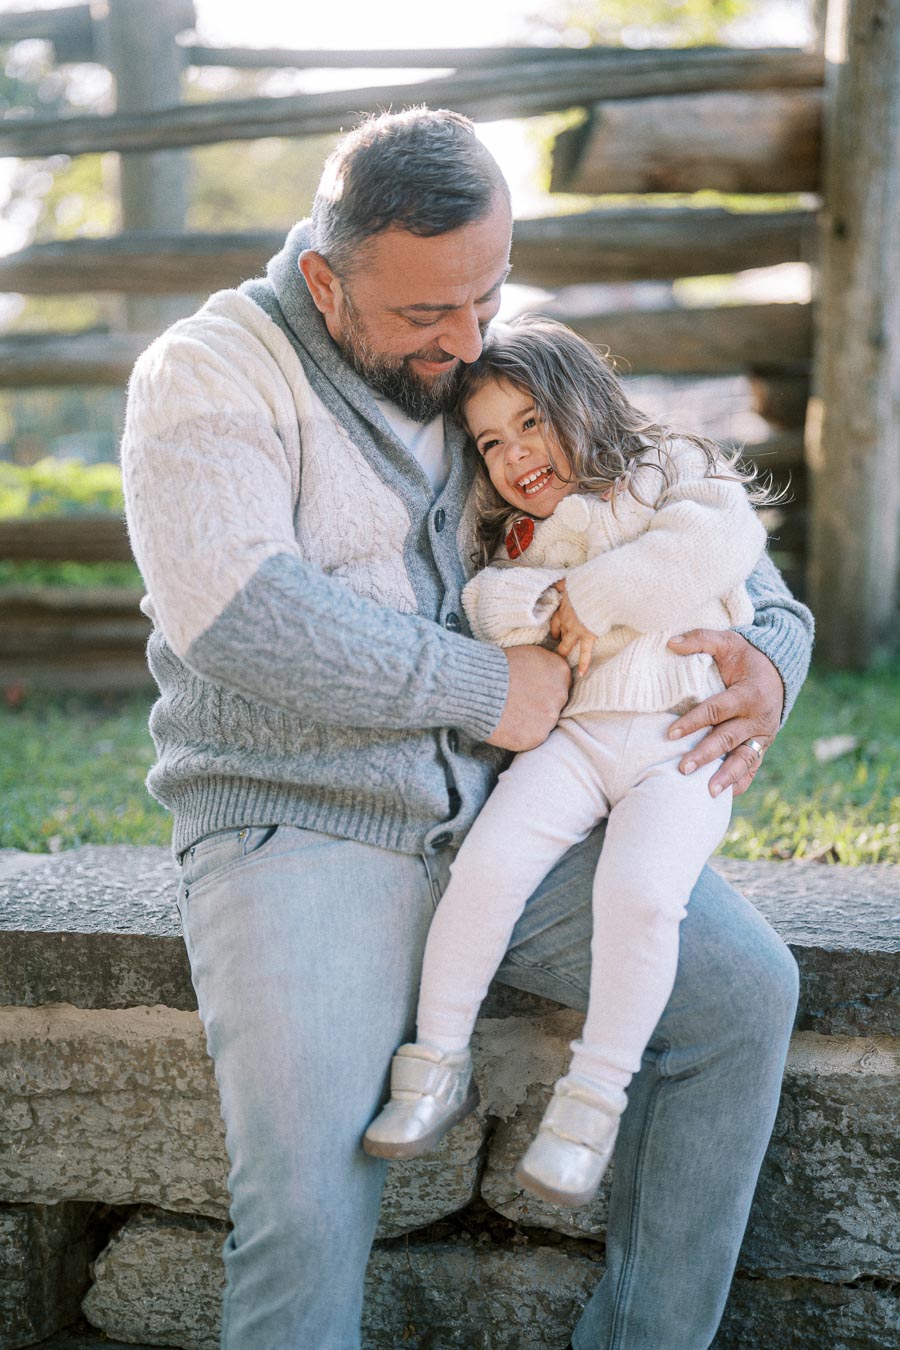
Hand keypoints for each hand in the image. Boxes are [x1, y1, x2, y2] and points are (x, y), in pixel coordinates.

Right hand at [486, 645, 570, 751]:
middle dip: (538, 704)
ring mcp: (550, 717)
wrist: (475, 687)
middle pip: (555, 704)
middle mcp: (561, 694)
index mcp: (560, 670)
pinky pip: (532, 737)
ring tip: (509, 713)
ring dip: (530, 720)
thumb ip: (544, 666)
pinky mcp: (537, 736)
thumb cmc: (496, 667)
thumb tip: (546, 676)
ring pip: (544, 722)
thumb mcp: (527, 654)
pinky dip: (520, 734)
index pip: (560, 683)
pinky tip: (506, 725)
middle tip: (517, 702)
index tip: (528, 688)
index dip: (542, 687)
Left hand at [549, 580, 596, 677]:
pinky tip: (580, 674)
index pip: (554, 622)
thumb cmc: (586, 584)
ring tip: (561, 662)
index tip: (555, 632)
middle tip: (557, 647)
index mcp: (563, 608)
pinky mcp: (588, 635)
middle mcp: (566, 621)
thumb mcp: (569, 582)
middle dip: (557, 640)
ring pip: (566, 645)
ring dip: (563, 653)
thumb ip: (562, 584)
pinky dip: (583, 664)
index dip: (554, 628)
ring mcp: (576, 630)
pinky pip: (585, 653)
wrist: (599, 590)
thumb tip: (557, 582)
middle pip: (558, 634)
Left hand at [667, 630, 783, 797]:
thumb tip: (671, 641)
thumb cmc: (746, 657)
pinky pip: (753, 767)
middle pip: (728, 738)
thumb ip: (701, 638)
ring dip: (726, 776)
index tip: (671, 733)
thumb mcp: (728, 641)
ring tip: (708, 792)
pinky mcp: (763, 745)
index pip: (717, 709)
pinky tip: (727, 796)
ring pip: (745, 759)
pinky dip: (741, 781)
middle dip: (705, 754)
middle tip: (682, 768)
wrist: (778, 671)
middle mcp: (759, 718)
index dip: (694, 721)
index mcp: (750, 694)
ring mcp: (763, 735)